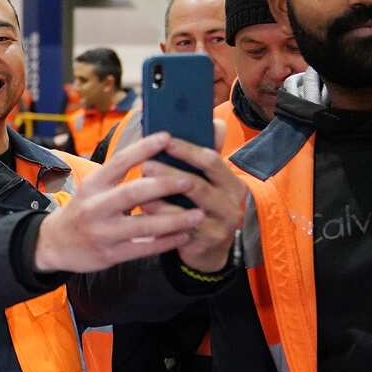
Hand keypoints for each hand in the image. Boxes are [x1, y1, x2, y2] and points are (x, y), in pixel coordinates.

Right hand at [35, 132, 204, 273]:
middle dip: (164, 185)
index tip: (167, 137)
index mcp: (92, 185)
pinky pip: (143, 248)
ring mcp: (102, 233)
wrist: (53, 245)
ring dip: (175, 219)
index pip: (118, 161)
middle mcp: (95, 207)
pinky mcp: (109, 255)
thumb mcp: (91, 188)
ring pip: (144, 225)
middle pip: (133, 193)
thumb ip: (117, 175)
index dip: (143, 148)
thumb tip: (153, 153)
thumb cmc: (82, 210)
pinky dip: (167, 242)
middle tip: (190, 181)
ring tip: (199, 213)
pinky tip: (185, 235)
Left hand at [140, 121, 246, 272]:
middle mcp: (231, 204)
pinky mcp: (208, 244)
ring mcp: (221, 226)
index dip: (188, 150)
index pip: (212, 161)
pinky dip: (161, 218)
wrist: (210, 251)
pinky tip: (145, 209)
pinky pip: (179, 230)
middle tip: (145, 164)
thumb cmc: (203, 207)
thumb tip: (212, 120)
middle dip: (169, 173)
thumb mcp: (208, 182)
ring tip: (139, 186)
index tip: (165, 140)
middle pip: (198, 185)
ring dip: (161, 197)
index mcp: (232, 183)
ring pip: (187, 209)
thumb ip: (204, 157)